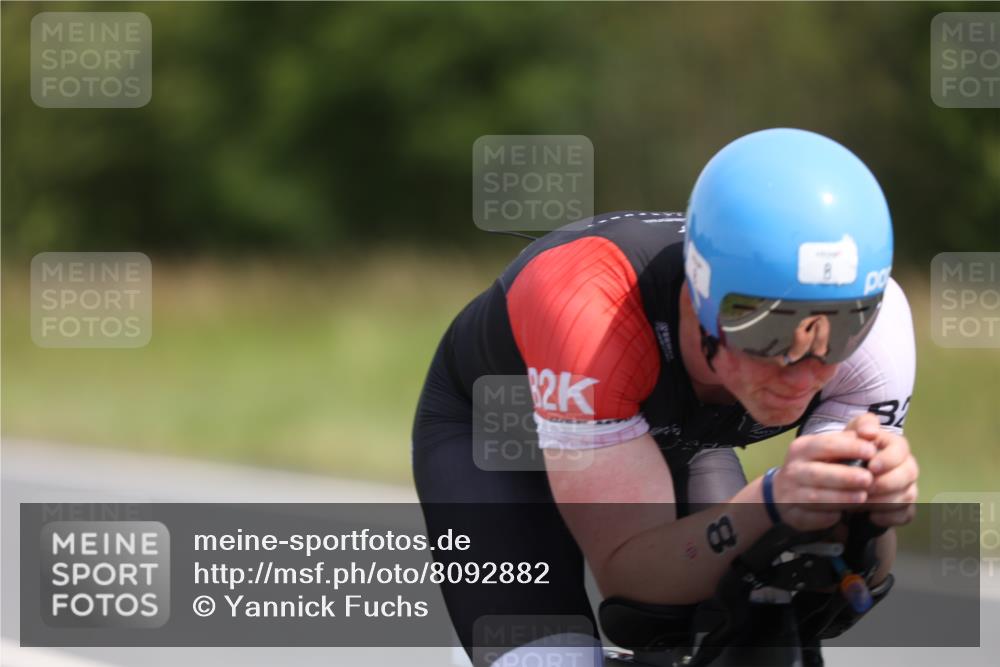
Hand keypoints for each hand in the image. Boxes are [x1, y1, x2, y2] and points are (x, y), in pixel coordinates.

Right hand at [771, 423, 875, 531]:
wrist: (783, 491)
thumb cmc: (815, 465)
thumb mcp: (824, 449)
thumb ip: (845, 441)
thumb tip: (868, 433)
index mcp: (801, 448)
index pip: (825, 445)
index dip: (849, 448)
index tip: (871, 451)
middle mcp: (793, 469)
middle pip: (818, 473)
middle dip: (845, 476)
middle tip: (868, 479)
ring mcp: (790, 492)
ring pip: (816, 497)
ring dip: (840, 497)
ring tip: (862, 497)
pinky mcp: (793, 513)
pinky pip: (811, 516)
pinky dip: (827, 516)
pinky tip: (842, 515)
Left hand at [849, 412, 918, 526]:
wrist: (842, 477)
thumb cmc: (848, 452)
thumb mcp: (851, 434)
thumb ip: (861, 426)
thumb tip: (869, 431)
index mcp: (895, 445)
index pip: (901, 449)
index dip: (889, 459)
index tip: (871, 466)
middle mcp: (906, 465)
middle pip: (909, 474)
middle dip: (886, 482)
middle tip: (865, 487)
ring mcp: (908, 487)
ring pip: (908, 495)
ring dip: (884, 500)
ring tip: (862, 502)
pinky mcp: (904, 507)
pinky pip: (906, 514)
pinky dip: (890, 517)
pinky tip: (872, 516)